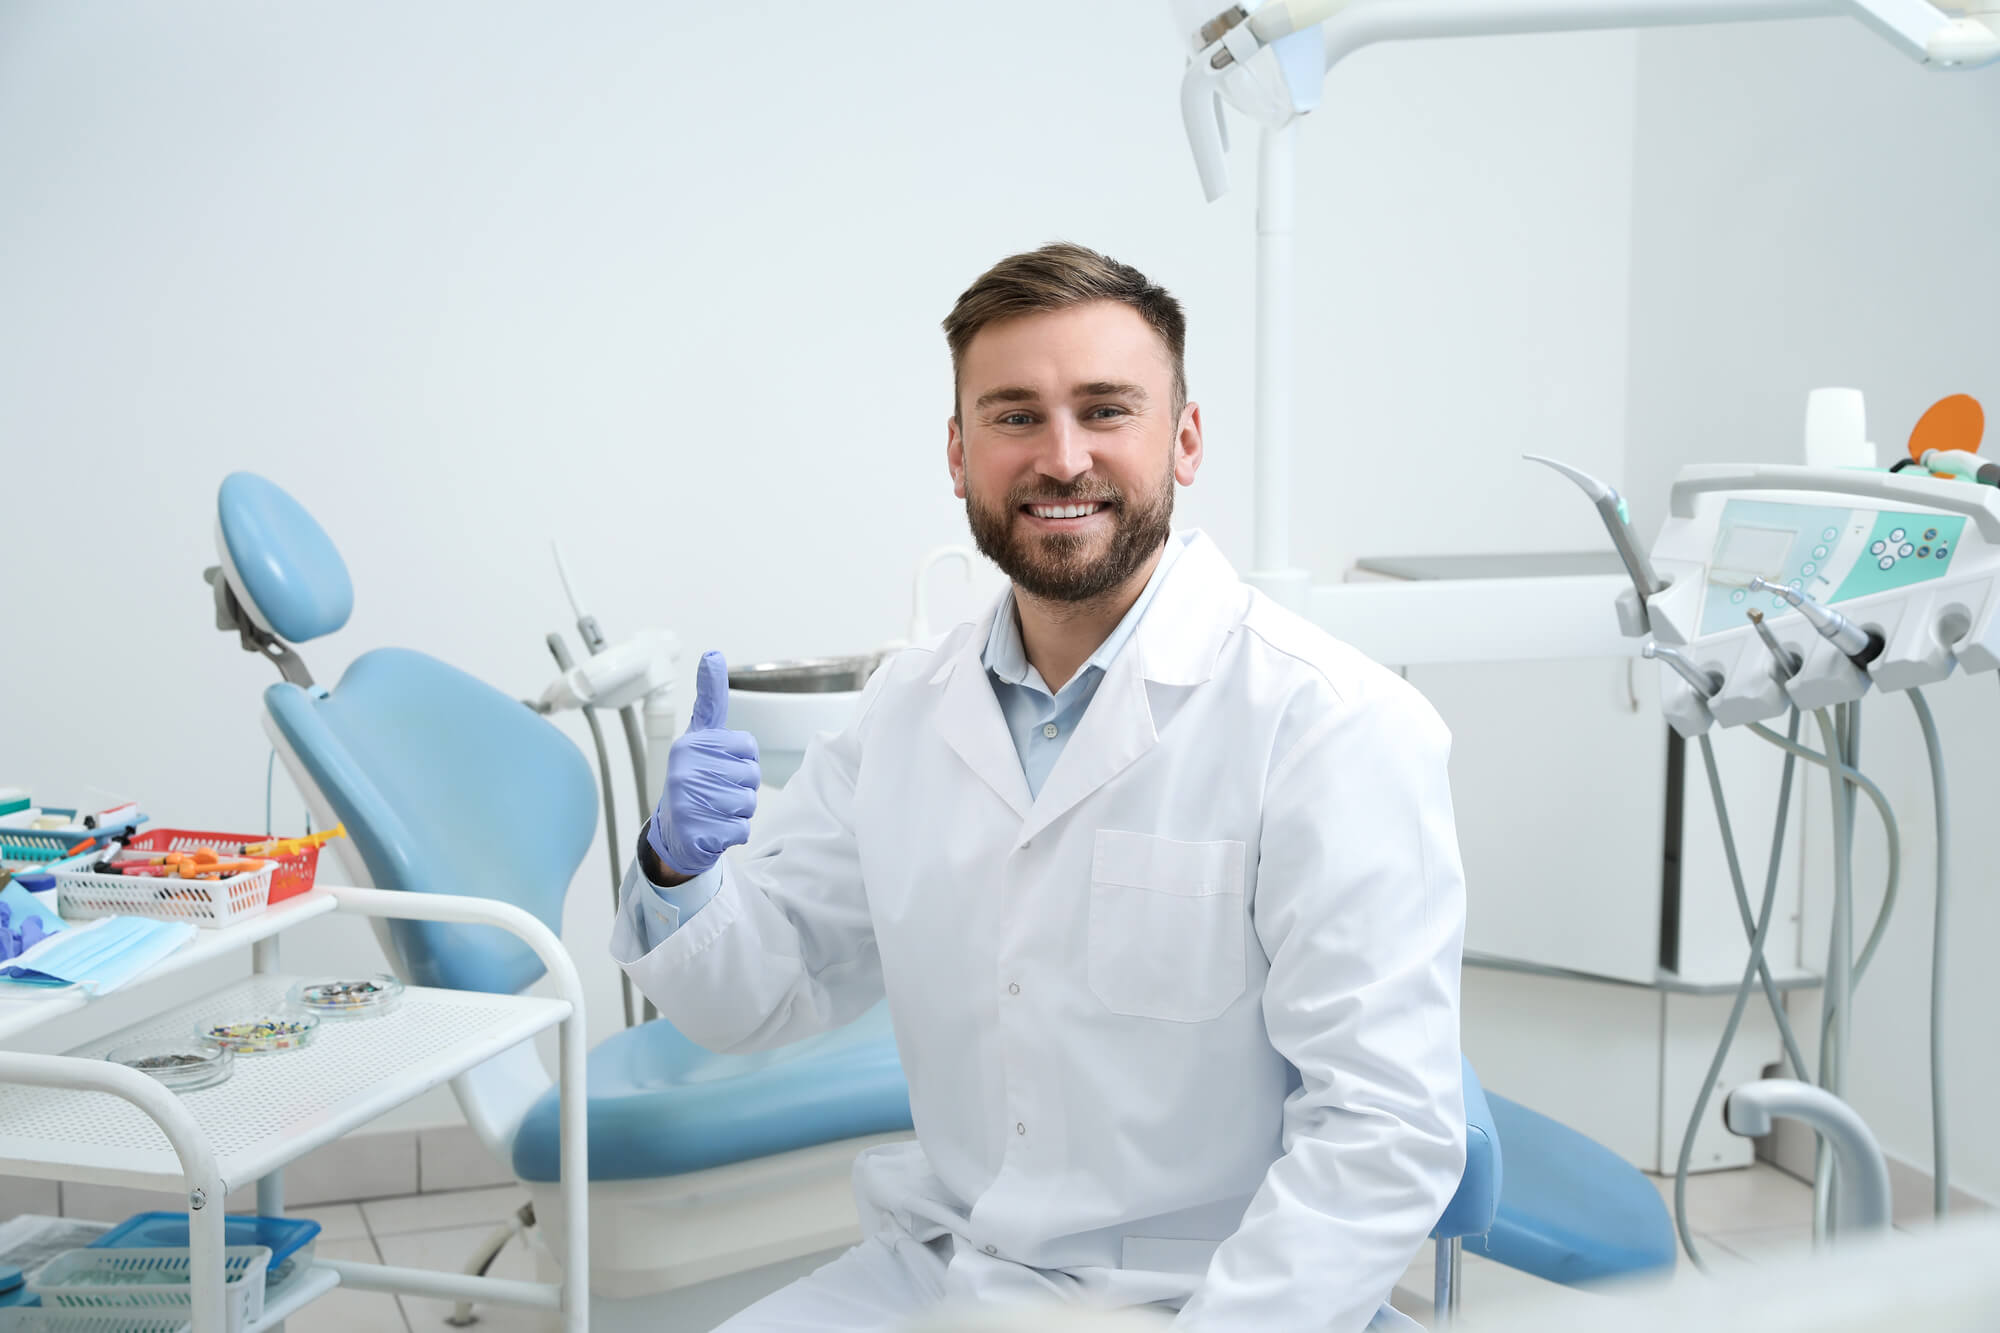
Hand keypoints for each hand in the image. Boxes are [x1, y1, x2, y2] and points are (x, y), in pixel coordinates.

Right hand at [646, 651, 759, 877]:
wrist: (673, 832)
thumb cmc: (695, 777)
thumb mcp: (701, 735)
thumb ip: (710, 698)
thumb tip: (712, 654)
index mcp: (690, 744)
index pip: (747, 746)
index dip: (742, 758)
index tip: (720, 762)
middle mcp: (684, 770)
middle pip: (751, 775)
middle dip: (743, 787)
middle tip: (718, 791)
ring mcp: (688, 802)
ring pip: (748, 803)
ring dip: (739, 811)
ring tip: (715, 809)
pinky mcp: (696, 832)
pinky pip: (741, 830)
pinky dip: (733, 833)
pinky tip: (713, 828)